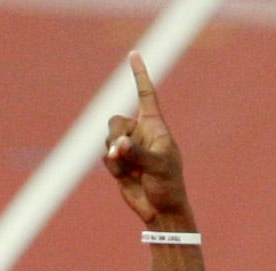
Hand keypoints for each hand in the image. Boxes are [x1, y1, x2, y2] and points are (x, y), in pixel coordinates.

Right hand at [104, 53, 190, 224]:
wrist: (161, 211)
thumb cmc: (168, 185)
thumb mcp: (157, 167)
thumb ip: (137, 153)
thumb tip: (117, 145)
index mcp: (154, 126)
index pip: (146, 94)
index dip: (139, 75)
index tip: (133, 54)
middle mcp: (140, 133)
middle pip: (115, 121)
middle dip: (115, 134)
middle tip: (123, 149)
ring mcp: (128, 148)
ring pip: (108, 139)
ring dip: (114, 154)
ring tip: (129, 169)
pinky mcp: (119, 163)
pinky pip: (106, 156)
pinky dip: (112, 165)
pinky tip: (124, 175)